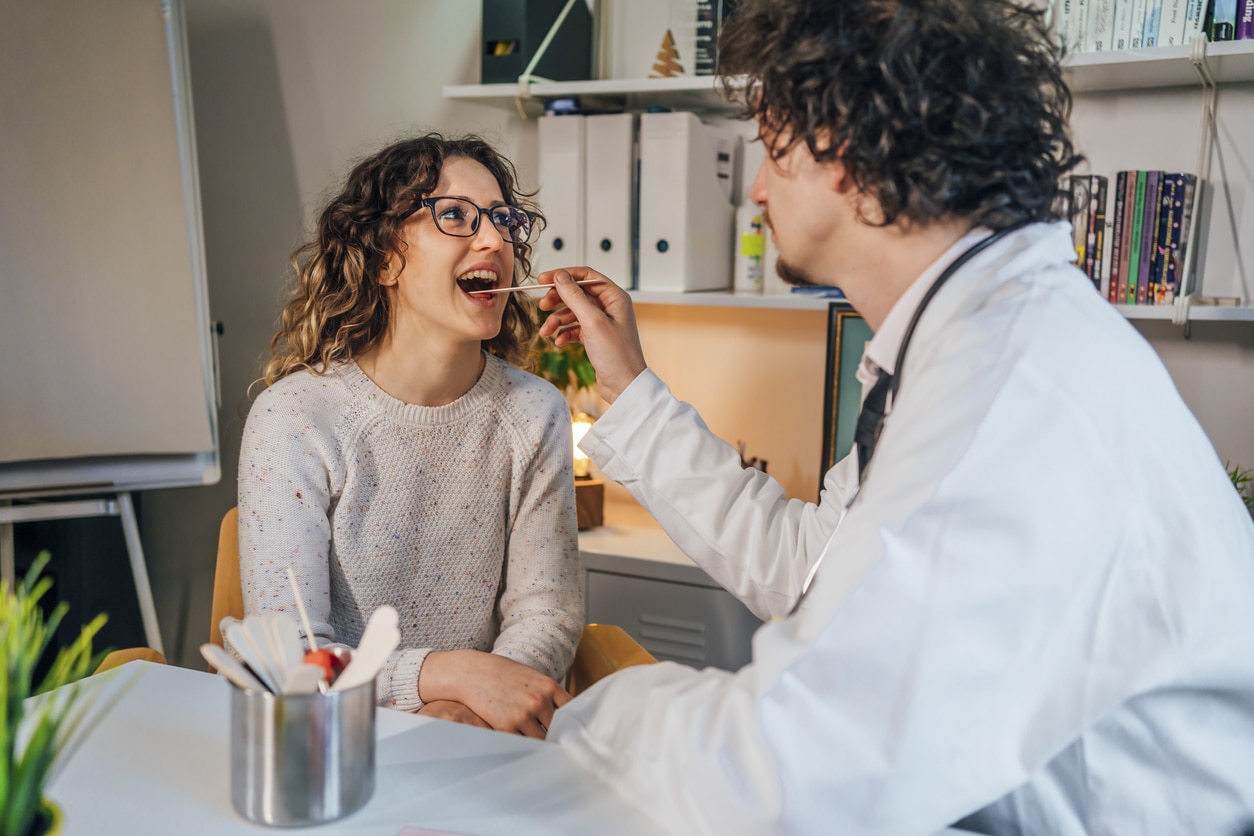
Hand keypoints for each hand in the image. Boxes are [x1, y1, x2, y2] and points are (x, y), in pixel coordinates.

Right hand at [418, 649, 570, 738]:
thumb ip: (547, 694)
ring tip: (541, 749)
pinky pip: (522, 744)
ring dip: (540, 744)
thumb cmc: (502, 674)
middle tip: (559, 746)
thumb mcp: (530, 677)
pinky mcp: (507, 727)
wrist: (472, 673)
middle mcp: (539, 701)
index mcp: (549, 686)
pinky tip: (523, 746)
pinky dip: (523, 746)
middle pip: (558, 728)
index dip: (572, 723)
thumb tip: (564, 714)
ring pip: (541, 739)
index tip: (572, 731)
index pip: (571, 711)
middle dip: (557, 736)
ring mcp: (524, 715)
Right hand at [536, 267, 646, 403]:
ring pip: (573, 312)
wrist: (624, 386)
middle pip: (577, 293)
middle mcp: (610, 307)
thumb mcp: (592, 322)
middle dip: (558, 299)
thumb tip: (561, 276)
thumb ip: (575, 297)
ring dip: (557, 320)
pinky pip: (575, 328)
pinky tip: (559, 342)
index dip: (564, 275)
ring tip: (546, 332)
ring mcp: (602, 323)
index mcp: (615, 297)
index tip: (543, 279)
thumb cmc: (617, 355)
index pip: (586, 276)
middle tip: (542, 306)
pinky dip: (565, 333)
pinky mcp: (596, 337)